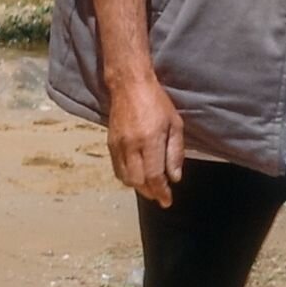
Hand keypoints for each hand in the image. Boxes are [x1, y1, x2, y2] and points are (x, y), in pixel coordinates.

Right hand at [104, 73, 185, 205]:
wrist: (129, 85)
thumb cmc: (157, 102)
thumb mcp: (175, 124)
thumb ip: (175, 152)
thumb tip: (175, 177)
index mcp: (150, 140)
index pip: (154, 176)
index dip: (161, 192)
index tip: (167, 201)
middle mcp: (132, 145)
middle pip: (138, 181)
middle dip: (150, 192)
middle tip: (160, 195)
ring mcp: (118, 145)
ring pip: (125, 178)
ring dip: (138, 187)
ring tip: (149, 186)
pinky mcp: (110, 143)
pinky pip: (117, 168)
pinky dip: (127, 177)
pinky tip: (136, 175)